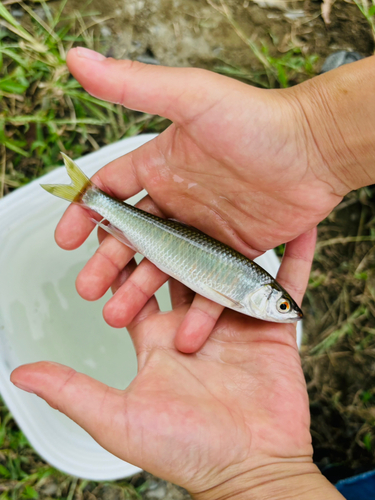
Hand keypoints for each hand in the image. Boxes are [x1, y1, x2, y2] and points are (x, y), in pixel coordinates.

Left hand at [11, 229, 342, 498]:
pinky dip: (296, 257)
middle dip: (172, 238)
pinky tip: (299, 230)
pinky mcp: (271, 326)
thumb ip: (73, 390)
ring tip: (225, 201)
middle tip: (164, 204)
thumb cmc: (185, 451)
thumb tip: (22, 373)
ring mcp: (235, 321)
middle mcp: (196, 322)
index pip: (139, 285)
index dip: (128, 257)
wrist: (249, 471)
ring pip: (230, 267)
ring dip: (228, 238)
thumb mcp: (120, 418)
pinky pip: (288, 285)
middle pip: (183, 267)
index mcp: (160, 337)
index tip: (116, 226)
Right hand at [55, 48, 370, 351]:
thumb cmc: (258, 120)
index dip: (85, 214)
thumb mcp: (192, 98)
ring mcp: (205, 229)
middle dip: (107, 263)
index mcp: (161, 165)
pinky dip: (197, 308)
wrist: (315, 151)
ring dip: (140, 291)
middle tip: (88, 289)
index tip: (66, 238)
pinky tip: (183, 330)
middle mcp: (179, 199)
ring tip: (118, 315)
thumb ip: (135, 86)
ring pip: (164, 266)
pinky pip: (209, 284)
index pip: (111, 191)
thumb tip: (79, 61)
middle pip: (132, 238)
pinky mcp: (233, 252)